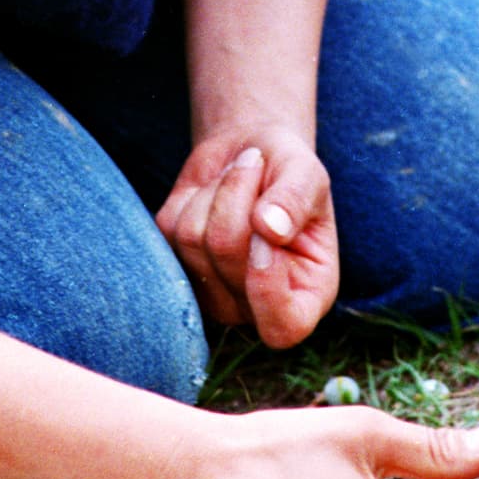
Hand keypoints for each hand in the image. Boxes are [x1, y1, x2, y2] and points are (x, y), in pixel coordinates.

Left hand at [155, 126, 338, 347]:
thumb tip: (269, 228)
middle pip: (226, 258)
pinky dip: (193, 195)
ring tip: (241, 173)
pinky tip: (216, 189)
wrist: (254, 151)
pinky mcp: (177, 266)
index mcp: (305, 295)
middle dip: (238, 196)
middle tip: (256, 161)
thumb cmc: (289, 169)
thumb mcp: (307, 174)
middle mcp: (255, 305)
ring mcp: (212, 291)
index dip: (267, 287)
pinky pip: (171, 227)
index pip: (284, 327)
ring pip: (194, 240)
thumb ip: (295, 200)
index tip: (266, 233)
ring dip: (217, 190)